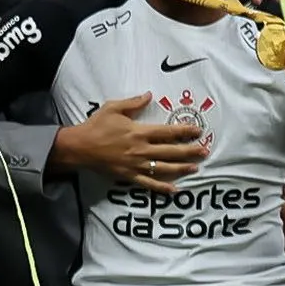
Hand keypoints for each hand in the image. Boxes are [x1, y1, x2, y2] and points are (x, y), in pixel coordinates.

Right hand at [53, 94, 206, 191]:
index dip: (185, 131)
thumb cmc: (96, 126)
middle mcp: (141, 149)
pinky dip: (162, 188)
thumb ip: (133, 103)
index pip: (168, 132)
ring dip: (182, 169)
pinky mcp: (129, 176)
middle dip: (190, 151)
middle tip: (205, 151)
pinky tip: (174, 190)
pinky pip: (148, 183)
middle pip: (171, 151)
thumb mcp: (113, 108)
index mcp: (139, 132)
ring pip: (164, 168)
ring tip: (196, 168)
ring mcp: (136, 164)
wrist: (79, 147)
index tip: (199, 131)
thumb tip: (149, 95)